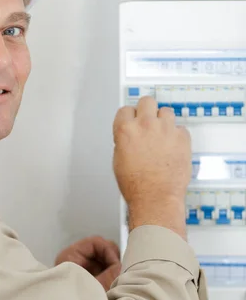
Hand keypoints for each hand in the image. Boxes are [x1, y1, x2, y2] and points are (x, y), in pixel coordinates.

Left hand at [55, 236, 120, 290]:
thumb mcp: (97, 287)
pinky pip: (102, 270)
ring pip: (102, 260)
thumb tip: (124, 266)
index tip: (117, 266)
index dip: (109, 251)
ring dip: (113, 267)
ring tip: (118, 277)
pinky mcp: (87, 278)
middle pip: (100, 249)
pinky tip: (114, 282)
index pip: (95, 243)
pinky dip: (110, 273)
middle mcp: (75, 260)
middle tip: (120, 271)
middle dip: (113, 259)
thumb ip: (112, 273)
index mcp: (70, 256)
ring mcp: (81, 269)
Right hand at [113, 96, 190, 237]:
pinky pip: (180, 128)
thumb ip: (124, 142)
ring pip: (166, 111)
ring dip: (163, 121)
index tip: (133, 121)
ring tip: (162, 135)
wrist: (155, 198)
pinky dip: (177, 135)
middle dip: (147, 110)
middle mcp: (146, 125)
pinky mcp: (182, 137)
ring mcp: (166, 129)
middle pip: (147, 101)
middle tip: (148, 121)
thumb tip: (128, 137)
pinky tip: (172, 147)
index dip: (129, 117)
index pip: (125, 110)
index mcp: (126, 130)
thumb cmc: (136, 186)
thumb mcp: (118, 160)